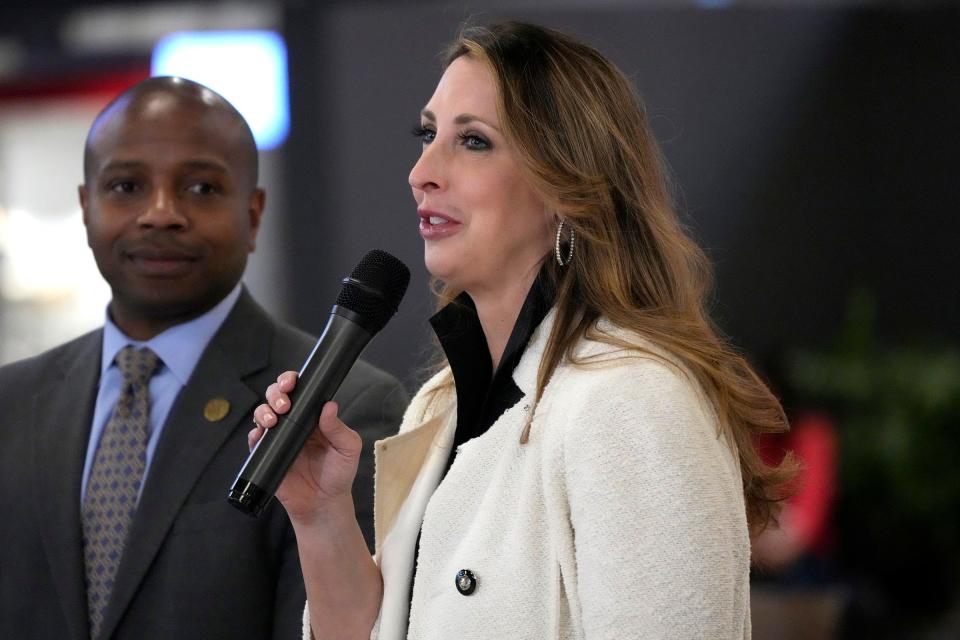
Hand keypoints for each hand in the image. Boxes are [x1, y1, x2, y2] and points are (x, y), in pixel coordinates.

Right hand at [249, 371, 362, 522]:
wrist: (323, 504)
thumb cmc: (339, 474)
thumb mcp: (347, 449)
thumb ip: (338, 429)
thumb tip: (329, 406)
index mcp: (312, 416)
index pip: (299, 391)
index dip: (291, 381)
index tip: (291, 382)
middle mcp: (294, 423)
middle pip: (276, 397)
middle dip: (275, 393)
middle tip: (284, 404)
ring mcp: (278, 438)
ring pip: (262, 414)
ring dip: (263, 411)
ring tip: (273, 420)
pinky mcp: (267, 455)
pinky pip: (255, 441)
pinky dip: (254, 435)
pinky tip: (260, 435)